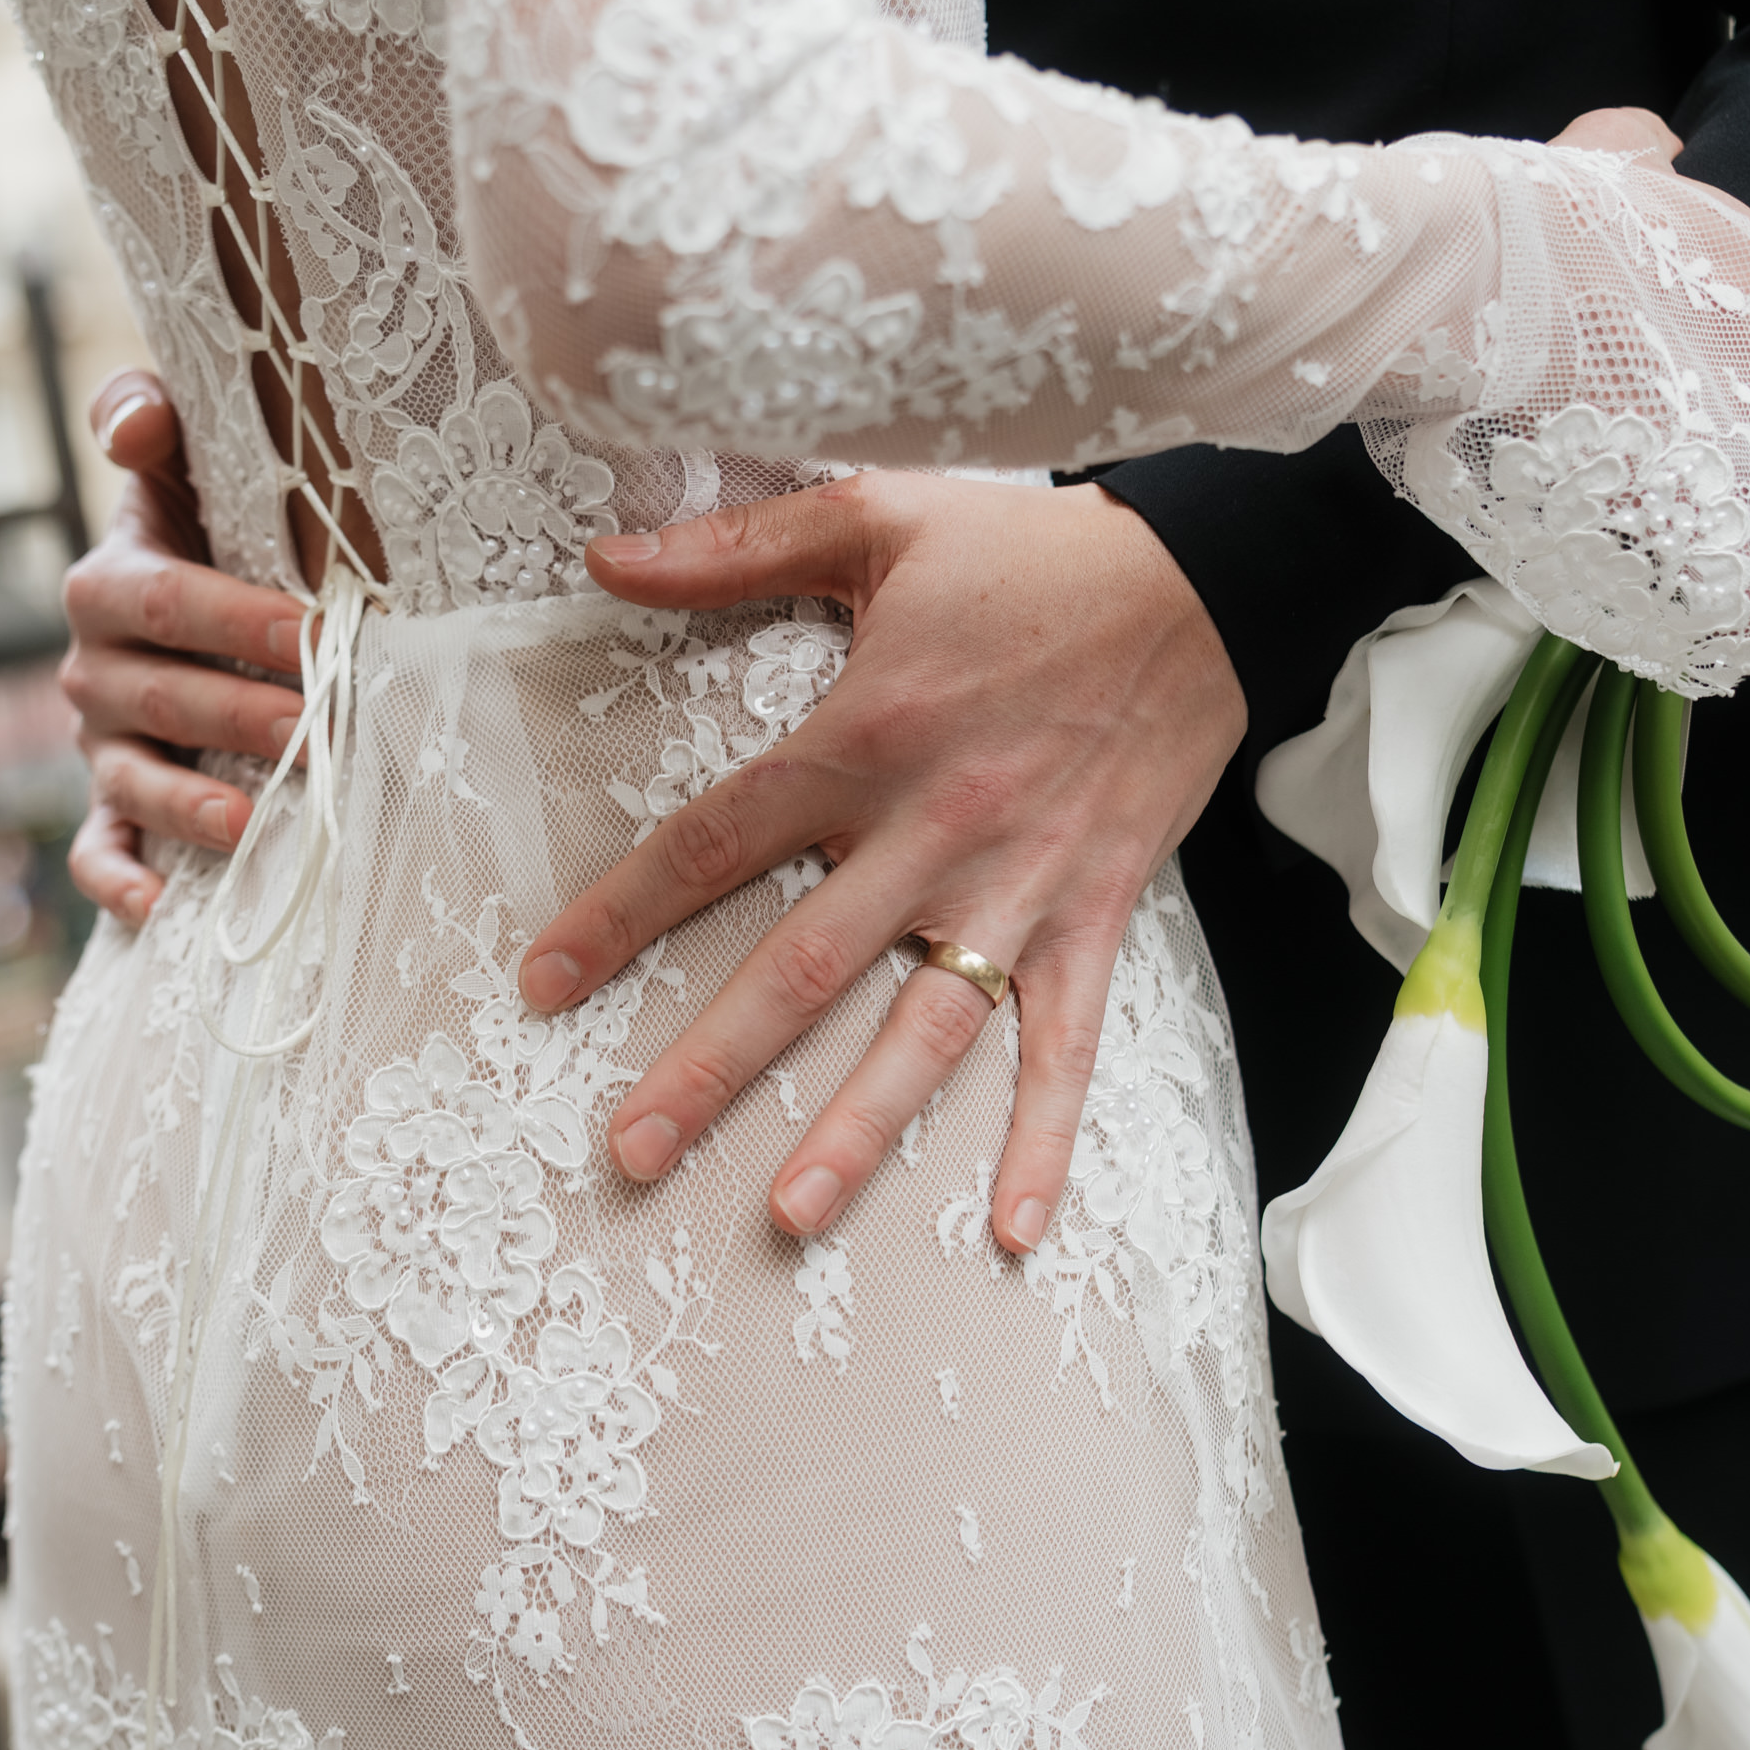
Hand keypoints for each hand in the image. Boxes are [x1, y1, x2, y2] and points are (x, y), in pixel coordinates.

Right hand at [62, 373, 304, 922]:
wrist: (195, 581)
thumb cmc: (213, 516)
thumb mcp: (186, 456)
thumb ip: (148, 416)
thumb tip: (136, 423)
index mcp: (112, 581)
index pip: (167, 600)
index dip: (238, 620)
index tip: (318, 633)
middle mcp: (95, 664)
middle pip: (161, 695)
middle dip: (239, 716)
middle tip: (314, 730)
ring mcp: (102, 740)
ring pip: (134, 778)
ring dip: (191, 805)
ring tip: (253, 825)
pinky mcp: (111, 798)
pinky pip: (99, 845)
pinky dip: (118, 879)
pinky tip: (159, 908)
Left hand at [514, 473, 1247, 1253]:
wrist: (1207, 576)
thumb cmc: (1032, 551)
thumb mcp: (877, 519)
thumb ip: (733, 547)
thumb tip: (604, 555)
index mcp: (865, 737)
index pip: (714, 841)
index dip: (620, 914)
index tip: (541, 985)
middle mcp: (934, 829)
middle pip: (803, 968)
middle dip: (712, 1068)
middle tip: (632, 1154)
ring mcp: (1020, 887)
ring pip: (927, 1031)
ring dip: (860, 1129)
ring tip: (792, 1215)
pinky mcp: (1096, 913)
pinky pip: (1068, 1045)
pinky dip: (1046, 1139)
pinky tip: (1016, 1230)